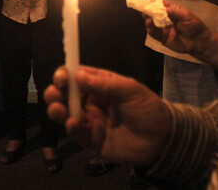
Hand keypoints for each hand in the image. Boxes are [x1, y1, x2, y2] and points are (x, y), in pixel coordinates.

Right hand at [44, 66, 170, 166]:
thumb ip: (104, 84)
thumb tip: (77, 75)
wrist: (162, 139)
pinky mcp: (92, 141)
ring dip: (57, 110)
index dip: (65, 75)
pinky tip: (73, 124)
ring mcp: (90, 121)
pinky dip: (71, 128)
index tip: (62, 78)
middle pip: (65, 95)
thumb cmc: (148, 109)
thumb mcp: (130, 90)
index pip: (76, 77)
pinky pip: (76, 134)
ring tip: (57, 110)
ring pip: (65, 114)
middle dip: (55, 93)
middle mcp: (91, 102)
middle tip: (55, 94)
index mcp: (100, 85)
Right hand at [145, 0, 217, 66]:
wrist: (198, 41)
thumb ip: (172, 10)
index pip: (159, 4)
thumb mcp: (185, 14)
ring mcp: (162, 28)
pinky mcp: (162, 37)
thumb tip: (158, 7)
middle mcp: (164, 18)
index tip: (146, 1)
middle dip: (148, 12)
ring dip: (148, 21)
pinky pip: (153, 34)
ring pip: (151, 23)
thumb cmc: (193, 25)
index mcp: (170, 10)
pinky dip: (150, 30)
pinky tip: (150, 27)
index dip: (152, 2)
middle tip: (145, 12)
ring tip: (148, 20)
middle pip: (152, 13)